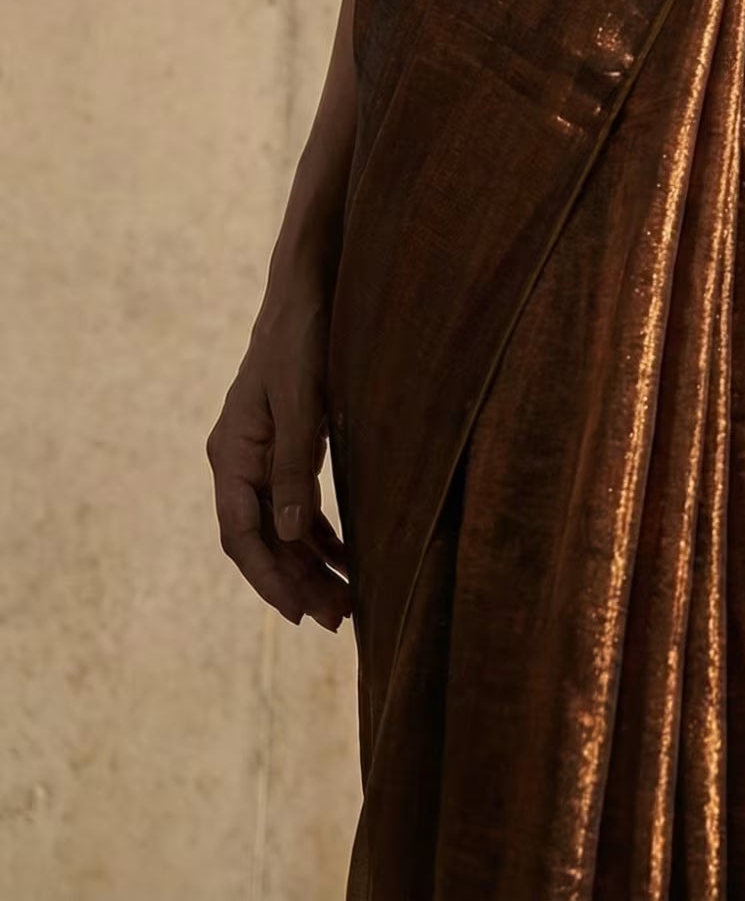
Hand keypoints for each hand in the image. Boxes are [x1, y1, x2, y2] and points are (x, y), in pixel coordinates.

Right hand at [206, 259, 352, 630]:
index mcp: (231, 454)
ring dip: (311, 564)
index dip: (270, 577)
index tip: (301, 613)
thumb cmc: (301, 337)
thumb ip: (297, 463)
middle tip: (338, 620)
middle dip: (296, 582)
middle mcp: (239, 461)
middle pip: (262, 539)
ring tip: (347, 603)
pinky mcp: (286, 446)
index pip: (241, 534)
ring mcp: (261, 455)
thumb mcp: (303, 398)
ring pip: (282, 527)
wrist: (306, 289)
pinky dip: (319, 534)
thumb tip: (290, 533)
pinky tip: (346, 557)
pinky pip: (297, 505)